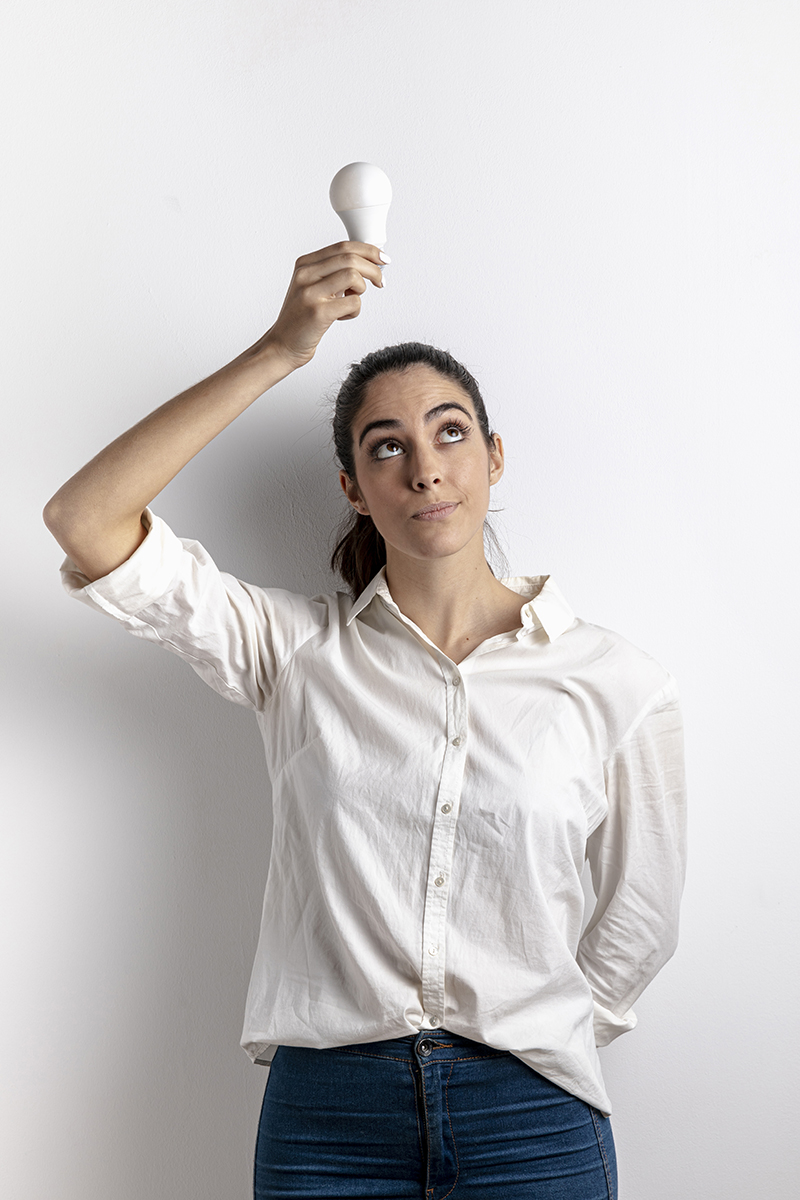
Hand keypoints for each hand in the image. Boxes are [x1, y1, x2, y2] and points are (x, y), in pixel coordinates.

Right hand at [263, 242, 384, 370]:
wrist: (283, 344)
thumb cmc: (303, 318)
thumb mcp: (312, 287)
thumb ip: (333, 273)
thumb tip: (368, 263)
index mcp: (305, 264)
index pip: (343, 247)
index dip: (368, 251)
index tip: (382, 259)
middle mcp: (305, 275)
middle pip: (350, 258)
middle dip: (374, 269)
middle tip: (381, 281)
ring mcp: (310, 293)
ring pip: (353, 276)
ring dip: (362, 289)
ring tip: (353, 298)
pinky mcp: (318, 313)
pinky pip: (353, 302)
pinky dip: (355, 310)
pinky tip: (344, 315)